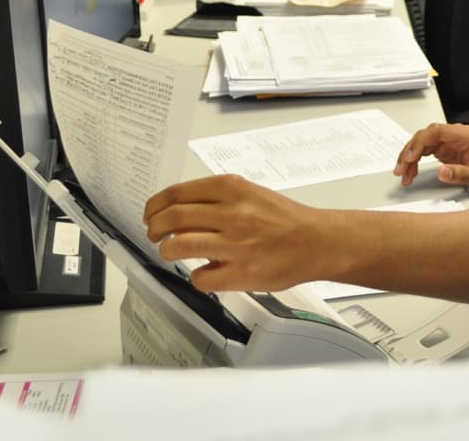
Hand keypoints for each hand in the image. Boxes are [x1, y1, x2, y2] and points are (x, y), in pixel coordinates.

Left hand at [143, 174, 321, 292]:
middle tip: (154, 233)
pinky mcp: (240, 274)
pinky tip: (205, 273)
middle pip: (172, 219)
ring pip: (179, 247)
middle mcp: (232, 215)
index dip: (156, 205)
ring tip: (171, 251)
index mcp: (233, 190)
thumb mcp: (252, 193)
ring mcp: (235, 245)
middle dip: (154, 228)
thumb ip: (219, 197)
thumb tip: (182, 206)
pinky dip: (197, 277)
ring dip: (167, 250)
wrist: (317, 242)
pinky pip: (201, 278)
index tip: (151, 212)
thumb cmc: (287, 219)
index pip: (177, 194)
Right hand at [394, 123, 468, 196]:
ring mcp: (448, 142)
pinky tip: (411, 172)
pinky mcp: (444, 150)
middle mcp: (454, 135)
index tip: (409, 157)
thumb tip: (441, 172)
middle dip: (409, 152)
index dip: (419, 143)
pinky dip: (415, 162)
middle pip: (424, 137)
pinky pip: (424, 152)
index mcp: (463, 135)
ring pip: (421, 144)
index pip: (435, 132)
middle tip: (401, 170)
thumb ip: (461, 174)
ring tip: (403, 175)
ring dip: (409, 158)